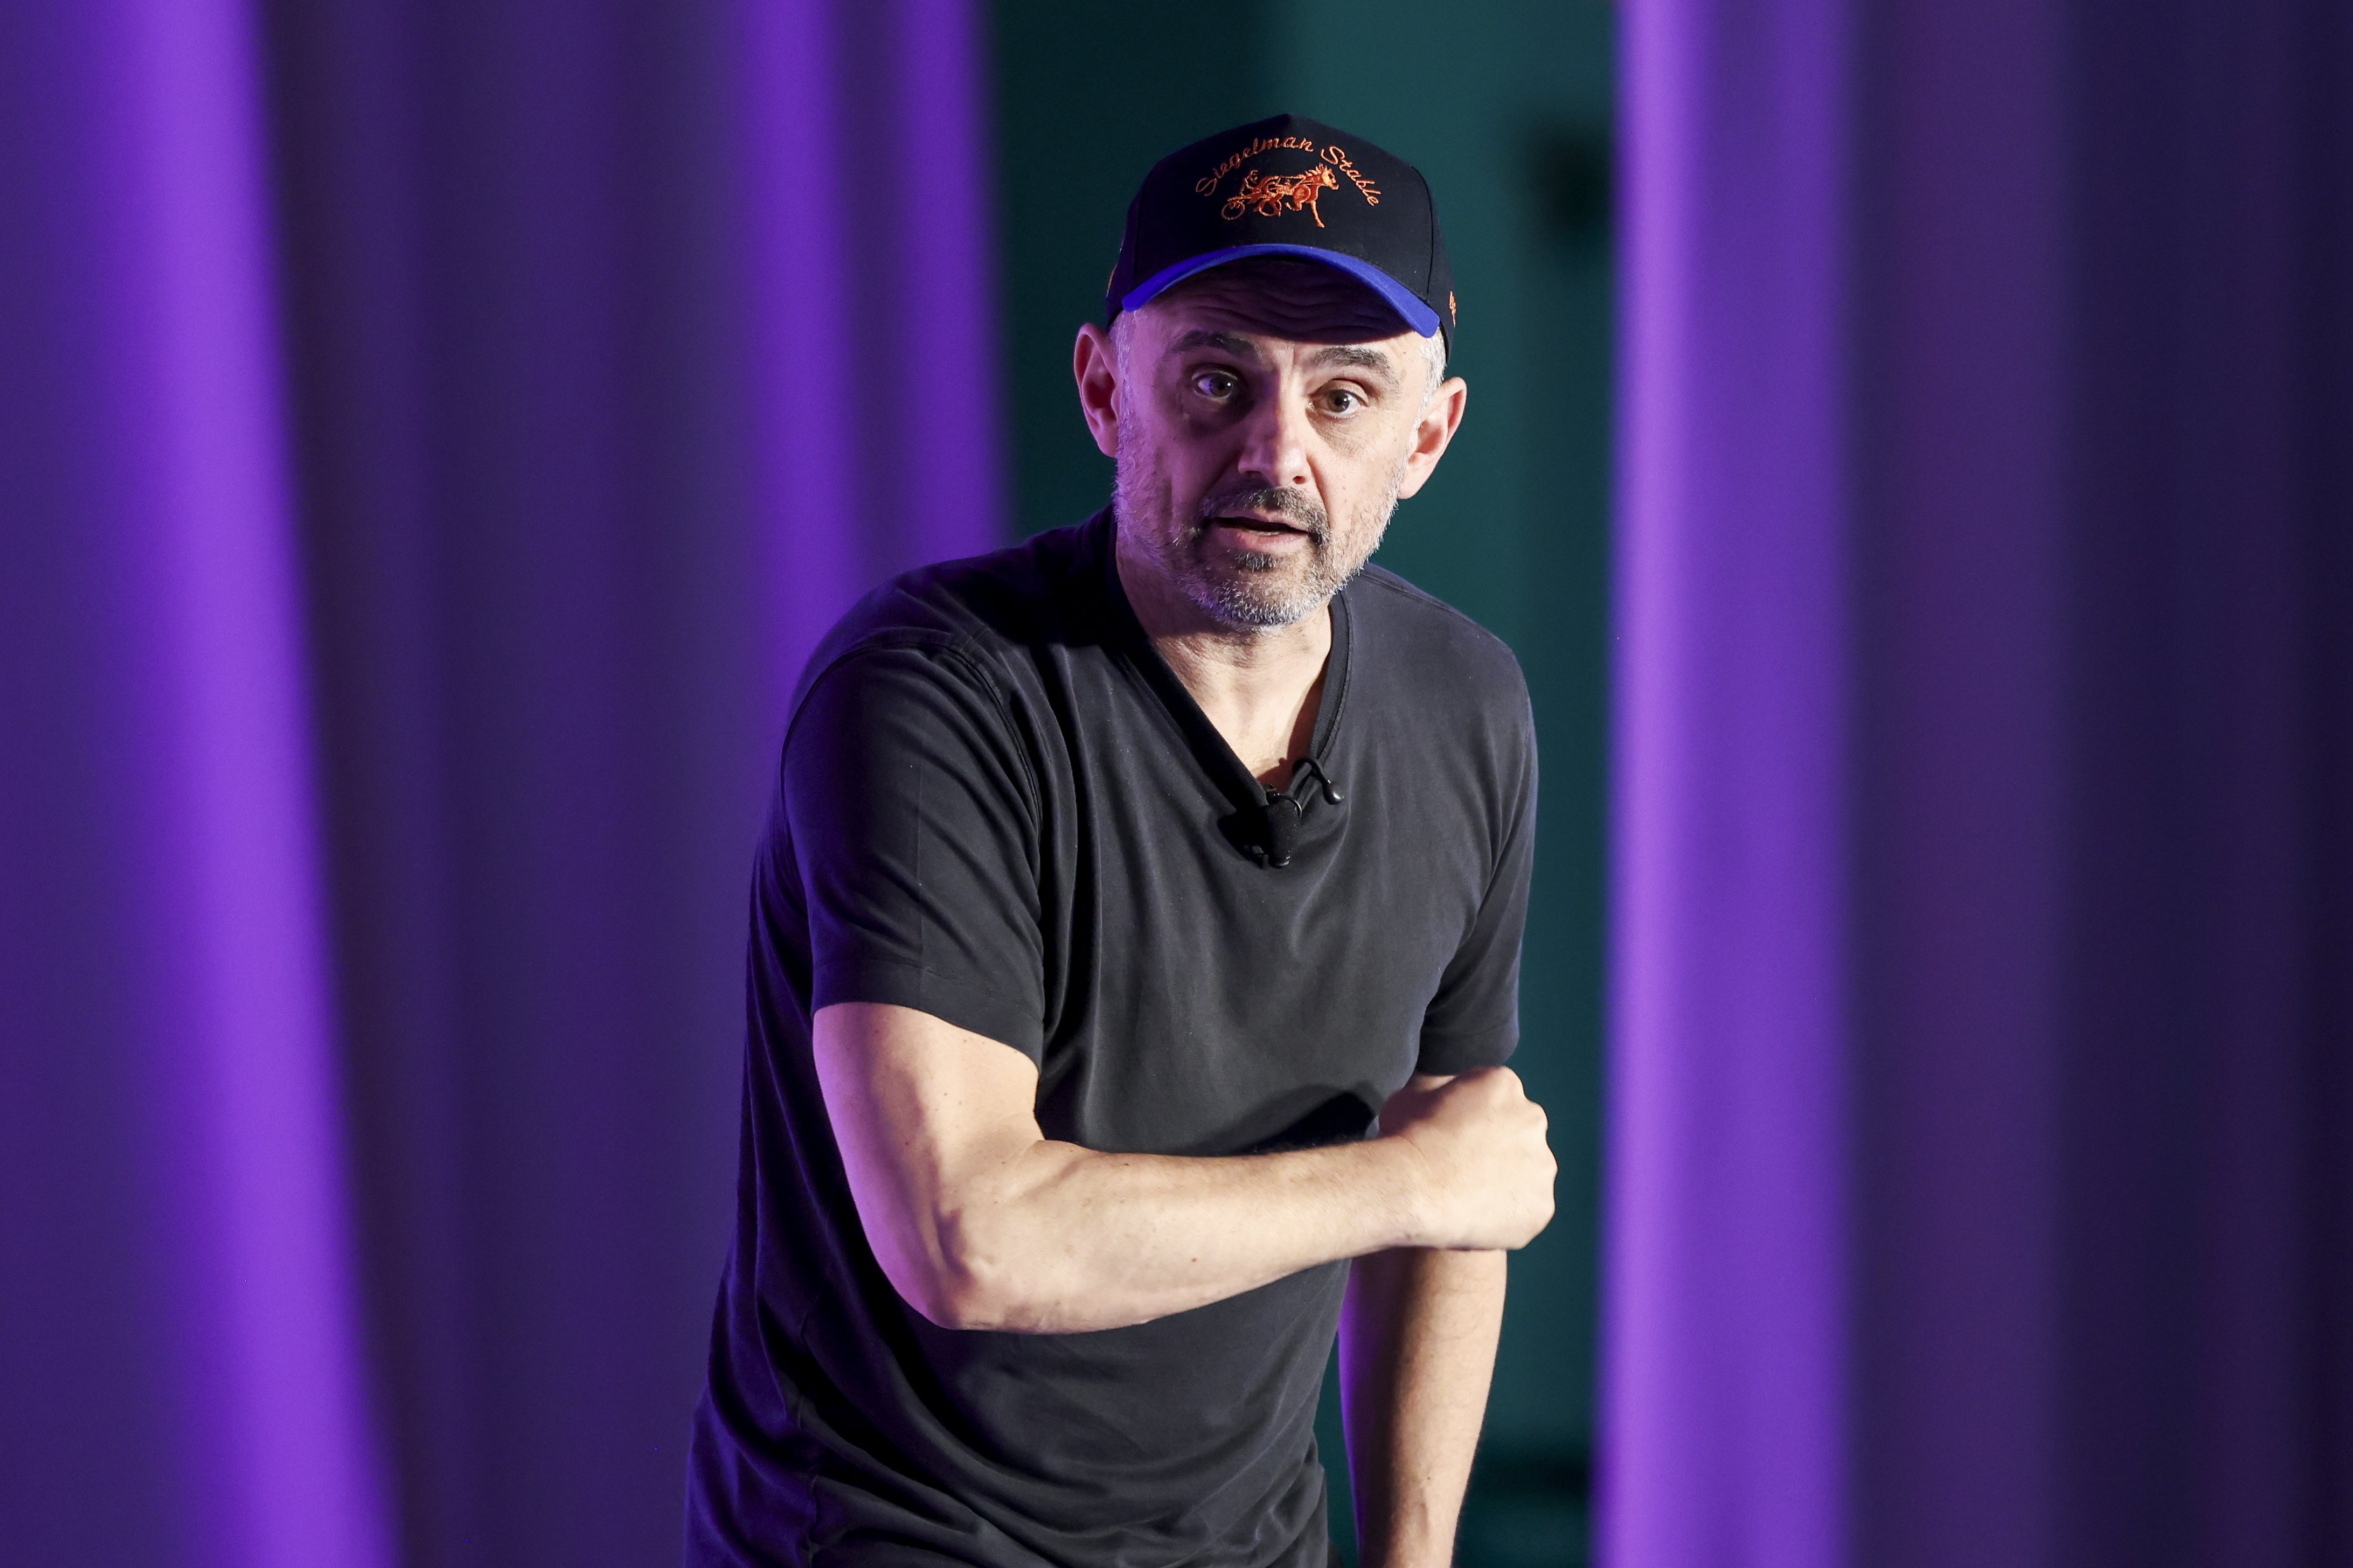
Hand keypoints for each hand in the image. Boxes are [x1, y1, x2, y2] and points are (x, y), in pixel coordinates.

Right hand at [1379, 1068, 1554, 1250]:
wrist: (1413, 1190)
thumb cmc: (1407, 1140)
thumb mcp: (1412, 1096)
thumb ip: (1440, 1092)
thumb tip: (1439, 1097)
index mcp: (1504, 1084)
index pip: (1496, 1097)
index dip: (1472, 1118)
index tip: (1453, 1136)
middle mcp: (1533, 1118)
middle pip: (1519, 1131)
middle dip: (1498, 1146)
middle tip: (1463, 1167)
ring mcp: (1542, 1164)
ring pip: (1527, 1172)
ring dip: (1506, 1181)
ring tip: (1468, 1195)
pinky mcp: (1541, 1205)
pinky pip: (1527, 1209)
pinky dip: (1508, 1215)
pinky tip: (1477, 1217)